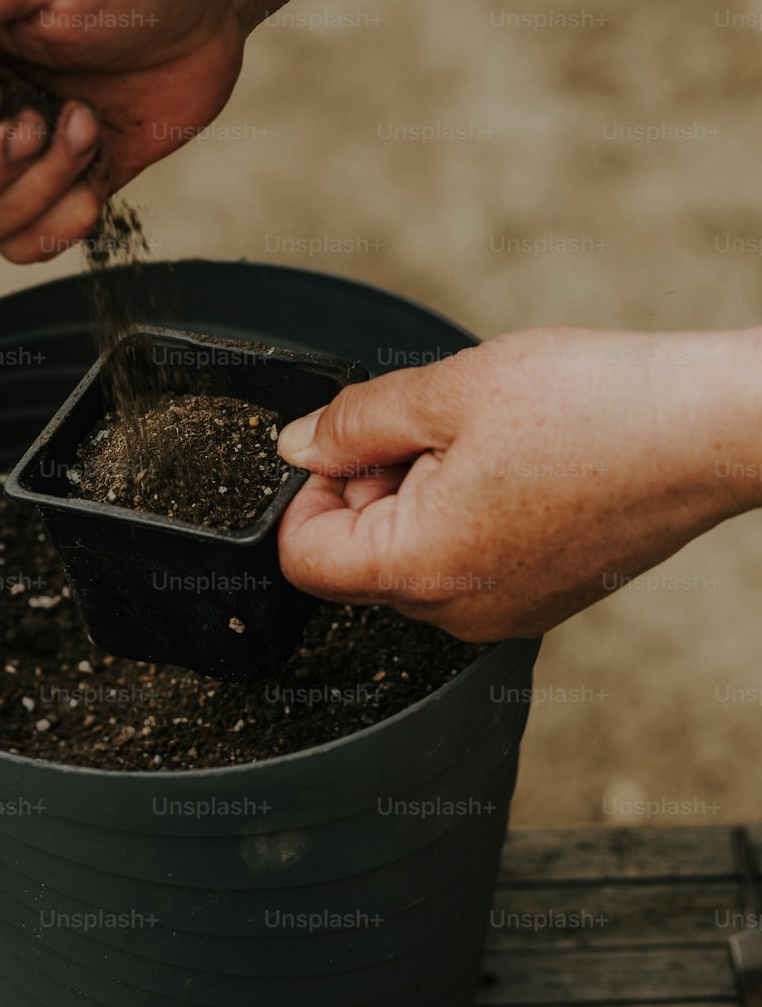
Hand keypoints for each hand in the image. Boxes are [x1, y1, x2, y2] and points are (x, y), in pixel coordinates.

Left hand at [277, 327, 761, 640]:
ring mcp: (503, 615)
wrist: (707, 431)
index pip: (303, 558)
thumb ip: (354, 424)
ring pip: (412, 560)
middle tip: (431, 427)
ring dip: (419, 497)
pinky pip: (465, 566)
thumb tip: (299, 446)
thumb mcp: (448, 392)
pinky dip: (465, 516)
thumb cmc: (595, 409)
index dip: (308, 490)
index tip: (346, 442)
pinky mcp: (538, 601)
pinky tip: (514, 467)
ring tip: (484, 443)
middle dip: (369, 487)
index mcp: (423, 568)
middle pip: (357, 560)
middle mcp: (460, 613)